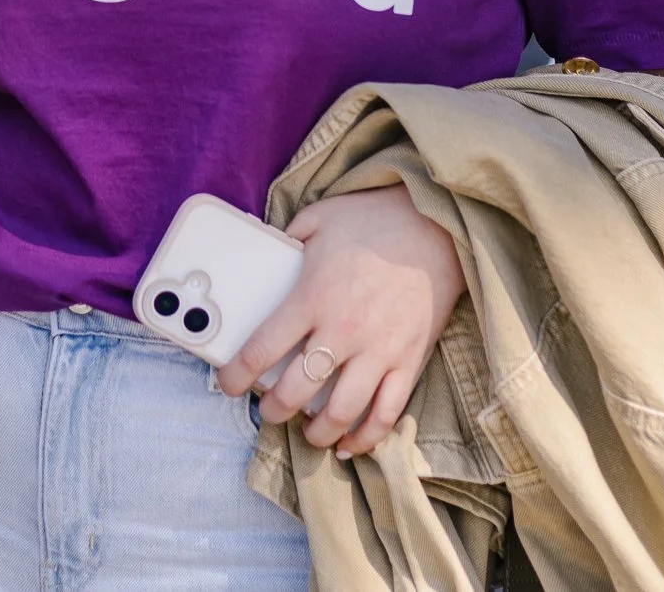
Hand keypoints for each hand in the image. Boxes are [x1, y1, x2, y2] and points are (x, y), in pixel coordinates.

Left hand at [215, 186, 465, 458]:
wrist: (436, 228)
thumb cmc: (374, 221)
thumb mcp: (318, 219)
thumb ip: (287, 240)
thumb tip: (266, 255)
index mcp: (312, 297)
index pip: (262, 350)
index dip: (236, 375)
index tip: (228, 384)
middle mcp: (342, 331)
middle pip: (296, 391)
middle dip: (274, 410)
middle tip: (267, 410)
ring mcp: (378, 351)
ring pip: (341, 413)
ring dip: (318, 431)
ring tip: (307, 431)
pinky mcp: (409, 362)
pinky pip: (387, 413)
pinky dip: (367, 437)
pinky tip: (349, 444)